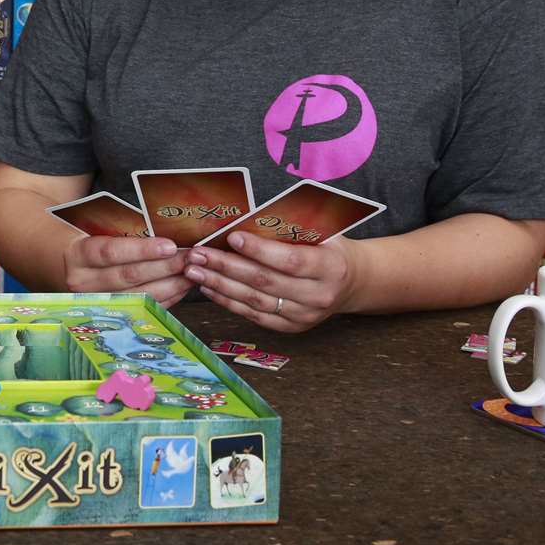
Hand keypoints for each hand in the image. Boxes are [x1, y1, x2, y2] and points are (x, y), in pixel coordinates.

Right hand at [62, 234, 192, 306]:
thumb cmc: (90, 242)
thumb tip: (162, 230)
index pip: (110, 252)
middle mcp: (84, 282)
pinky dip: (167, 298)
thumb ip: (121, 230)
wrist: (70, 266)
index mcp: (78, 255)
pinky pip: (145, 307)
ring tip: (191, 272)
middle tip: (189, 258)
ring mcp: (97, 302)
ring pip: (140, 295)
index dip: (142, 250)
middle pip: (128, 276)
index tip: (169, 246)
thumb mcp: (95, 230)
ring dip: (171, 284)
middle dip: (164, 267)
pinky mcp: (112, 314)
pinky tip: (182, 286)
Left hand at [183, 231, 361, 332]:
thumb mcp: (321, 233)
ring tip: (194, 270)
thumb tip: (244, 217)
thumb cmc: (328, 248)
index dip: (259, 250)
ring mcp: (304, 315)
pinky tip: (208, 287)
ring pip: (255, 300)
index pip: (290, 260)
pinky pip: (254, 314)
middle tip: (197, 253)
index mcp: (330, 267)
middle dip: (226, 266)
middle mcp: (318, 296)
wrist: (350, 283)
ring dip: (220, 285)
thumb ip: (289, 228)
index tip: (231, 237)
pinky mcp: (290, 327)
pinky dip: (228, 301)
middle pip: (265, 282)